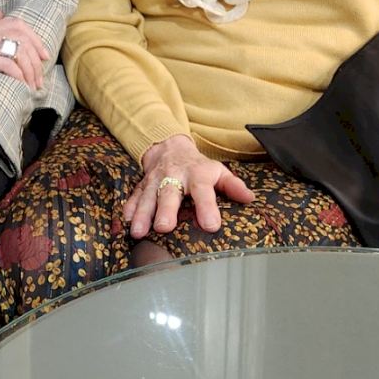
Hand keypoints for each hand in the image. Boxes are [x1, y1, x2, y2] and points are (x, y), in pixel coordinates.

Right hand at [0, 9, 48, 96]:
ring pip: (16, 50)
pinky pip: (5, 63)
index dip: (35, 39)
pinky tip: (21, 84)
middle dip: (35, 57)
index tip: (44, 56)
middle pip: (21, 36)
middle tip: (40, 77)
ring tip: (32, 85)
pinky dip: (17, 74)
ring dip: (29, 69)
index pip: (18, 24)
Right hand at [125, 134, 254, 237]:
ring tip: (139, 231)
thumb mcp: (217, 171)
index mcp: (197, 175)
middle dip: (165, 210)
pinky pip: (135, 196)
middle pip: (169, 192)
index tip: (210, 225)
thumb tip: (250, 199)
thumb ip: (232, 185)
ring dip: (143, 214)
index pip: (203, 191)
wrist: (169, 147)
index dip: (207, 207)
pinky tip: (128, 221)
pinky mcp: (142, 185)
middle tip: (164, 227)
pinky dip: (130, 208)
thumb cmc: (198, 167)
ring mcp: (155, 180)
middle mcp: (174, 176)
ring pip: (148, 196)